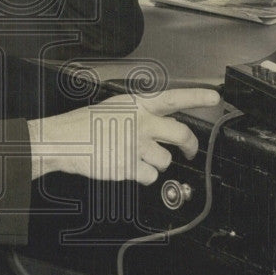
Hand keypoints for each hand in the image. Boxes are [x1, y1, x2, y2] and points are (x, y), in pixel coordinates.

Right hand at [27, 88, 220, 184]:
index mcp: (137, 104)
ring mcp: (136, 145)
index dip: (197, 98)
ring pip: (166, 160)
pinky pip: (150, 176)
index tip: (214, 98)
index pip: (174, 98)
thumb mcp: (114, 107)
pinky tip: (128, 167)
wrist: (62, 140)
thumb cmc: (83, 124)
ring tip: (137, 157)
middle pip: (181, 133)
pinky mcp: (130, 166)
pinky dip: (142, 176)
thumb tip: (159, 123)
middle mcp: (141, 122)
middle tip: (190, 149)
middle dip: (190, 145)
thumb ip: (139, 113)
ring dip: (156, 163)